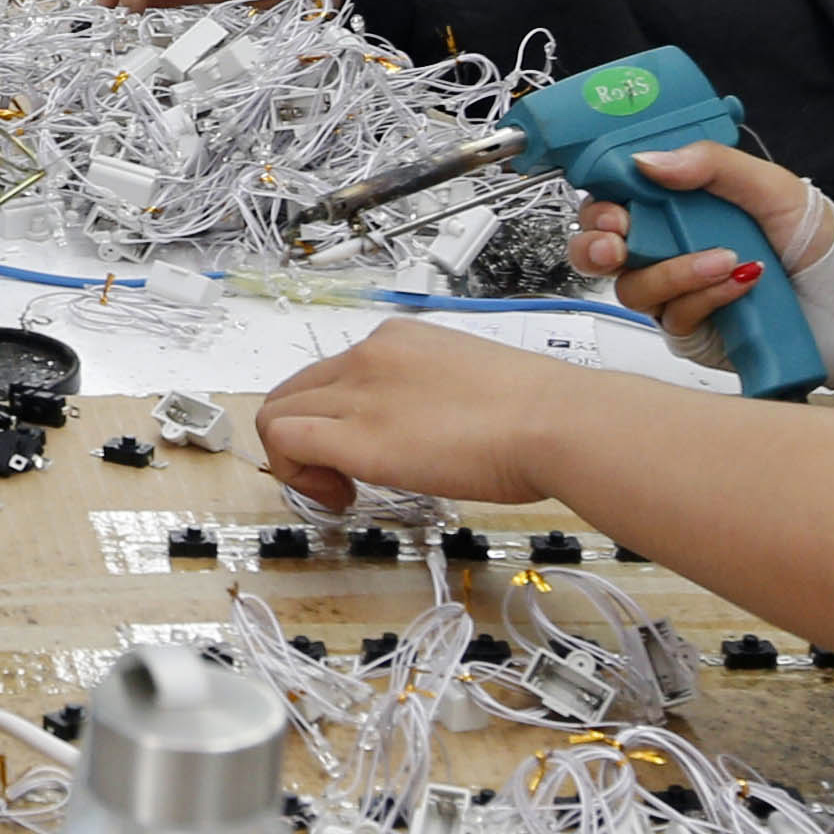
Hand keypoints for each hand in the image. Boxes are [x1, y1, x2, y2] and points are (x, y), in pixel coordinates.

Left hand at [253, 321, 573, 511]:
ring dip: (296, 459)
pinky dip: (293, 472)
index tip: (359, 450)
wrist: (556, 422)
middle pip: (295, 390)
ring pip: (278, 413)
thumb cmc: (540, 413)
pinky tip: (336, 495)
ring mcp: (358, 391)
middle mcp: (370, 354)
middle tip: (341, 477)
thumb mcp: (473, 386)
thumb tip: (428, 428)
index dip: (335, 416)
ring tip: (339, 490)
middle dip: (305, 437)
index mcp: (400, 339)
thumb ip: (434, 398)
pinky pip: (284, 440)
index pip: (336, 372)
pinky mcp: (355, 434)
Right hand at [565, 142, 833, 367]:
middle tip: (617, 243)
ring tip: (723, 259)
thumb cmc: (815, 241)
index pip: (615, 197)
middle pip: (599, 248)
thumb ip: (711, 164)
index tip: (609, 201)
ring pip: (633, 286)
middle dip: (597, 244)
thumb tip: (648, 160)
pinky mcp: (690, 328)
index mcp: (679, 203)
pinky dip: (704, 295)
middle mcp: (668, 245)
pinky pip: (672, 315)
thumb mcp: (770, 185)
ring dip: (673, 270)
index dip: (600, 200)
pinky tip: (740, 283)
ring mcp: (675, 290)